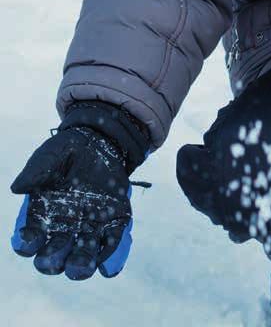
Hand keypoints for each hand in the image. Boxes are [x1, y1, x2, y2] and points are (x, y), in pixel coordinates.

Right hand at [11, 127, 132, 279]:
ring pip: (81, 260)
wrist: (100, 142)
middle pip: (53, 258)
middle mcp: (63, 230)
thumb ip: (36, 170)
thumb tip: (17, 188)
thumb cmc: (68, 151)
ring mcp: (88, 230)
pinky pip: (111, 246)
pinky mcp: (113, 224)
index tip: (30, 239)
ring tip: (83, 266)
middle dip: (53, 261)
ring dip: (81, 267)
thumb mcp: (51, 155)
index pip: (29, 240)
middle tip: (55, 256)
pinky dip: (110, 258)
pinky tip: (108, 264)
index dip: (26, 244)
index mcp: (42, 217)